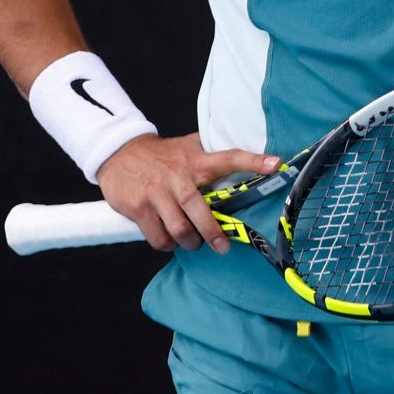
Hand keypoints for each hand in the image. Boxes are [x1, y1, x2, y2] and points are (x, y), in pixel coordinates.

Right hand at [95, 133, 281, 253]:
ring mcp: (156, 194)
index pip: (230, 158)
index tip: (277, 165)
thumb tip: (244, 158)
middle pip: (199, 210)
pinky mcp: (138, 208)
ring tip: (193, 243)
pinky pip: (157, 235)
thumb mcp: (188, 146)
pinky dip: (166, 244)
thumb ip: (210, 154)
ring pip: (179, 228)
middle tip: (222, 246)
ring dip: (189, 242)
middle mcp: (178, 178)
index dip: (254, 161)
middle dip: (213, 232)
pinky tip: (170, 241)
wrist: (117, 153)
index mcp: (196, 161)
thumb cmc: (160, 154)